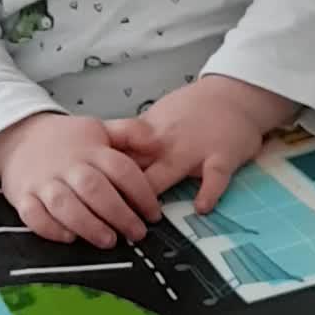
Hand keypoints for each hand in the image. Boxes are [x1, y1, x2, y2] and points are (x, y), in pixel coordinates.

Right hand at [0, 112, 162, 249]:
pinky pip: (34, 215)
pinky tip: (68, 237)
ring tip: (108, 240)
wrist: (18, 137)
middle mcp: (68, 166)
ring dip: (88, 225)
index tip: (153, 213)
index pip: (121, 169)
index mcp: (90, 149)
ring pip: (65, 205)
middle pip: (94, 189)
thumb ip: (129, 133)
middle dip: (119, 214)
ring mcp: (44, 182)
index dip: (141, 193)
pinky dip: (50, 228)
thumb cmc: (64, 140)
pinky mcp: (23, 197)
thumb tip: (155, 140)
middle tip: (136, 232)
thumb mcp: (99, 129)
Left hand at [106, 77, 294, 213]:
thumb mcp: (157, 117)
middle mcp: (166, 142)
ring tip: (141, 220)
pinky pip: (214, 177)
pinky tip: (200, 207)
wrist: (233, 94)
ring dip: (152, 194)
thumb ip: (134, 140)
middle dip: (118, 192)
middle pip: (134, 168)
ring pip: (167, 171)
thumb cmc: (194, 109)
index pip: (116, 153)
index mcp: (148, 133)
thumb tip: (102, 157)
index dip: (97, 173)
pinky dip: (208, 192)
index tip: (82, 191)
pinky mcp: (221, 157)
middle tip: (103, 217)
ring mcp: (194, 150)